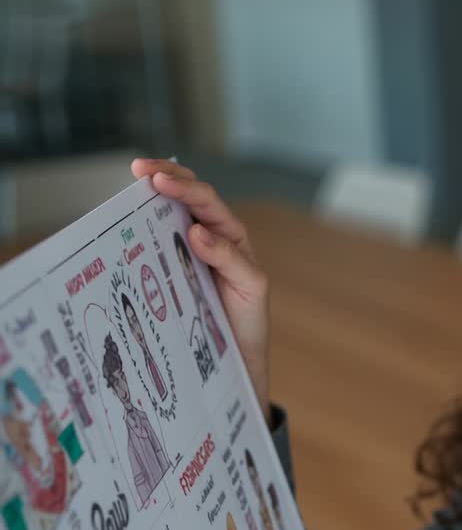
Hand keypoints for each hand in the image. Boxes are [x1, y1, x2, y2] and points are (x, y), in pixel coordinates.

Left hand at [131, 159, 270, 418]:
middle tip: (147, 170)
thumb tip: (164, 225)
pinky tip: (198, 235)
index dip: (166, 178)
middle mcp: (223, 241)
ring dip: (192, 197)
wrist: (235, 362)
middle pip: (203, 198)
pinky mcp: (254, 282)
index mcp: (202, 237)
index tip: (138, 167)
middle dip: (176, 179)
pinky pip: (236, 260)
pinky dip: (217, 246)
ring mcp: (241, 260)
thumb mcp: (177, 286)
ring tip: (164, 185)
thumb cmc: (203, 324)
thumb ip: (170, 256)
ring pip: (219, 217)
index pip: (185, 198)